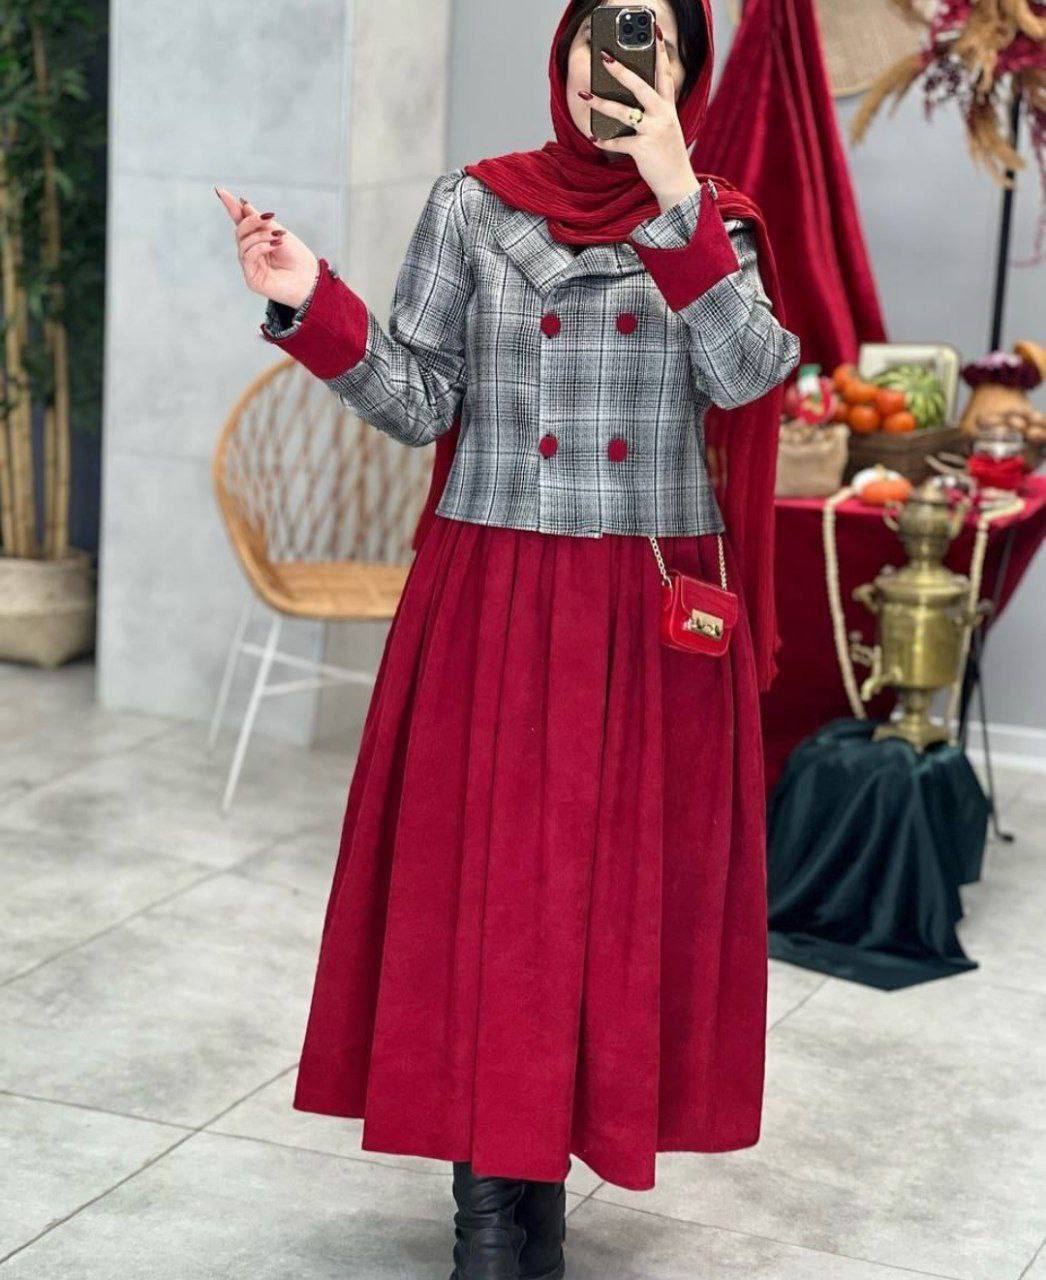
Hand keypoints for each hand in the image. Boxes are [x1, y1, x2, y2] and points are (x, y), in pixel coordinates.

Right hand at [214, 187, 319, 308]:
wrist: (310, 280)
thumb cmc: (298, 258)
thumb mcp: (279, 233)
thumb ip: (261, 221)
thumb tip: (243, 204)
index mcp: (257, 241)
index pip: (240, 222)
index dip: (231, 207)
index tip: (221, 191)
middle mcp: (251, 253)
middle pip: (240, 231)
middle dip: (251, 221)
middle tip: (269, 217)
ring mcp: (250, 266)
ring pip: (243, 243)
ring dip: (261, 236)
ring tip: (279, 236)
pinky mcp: (251, 279)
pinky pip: (248, 256)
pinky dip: (260, 247)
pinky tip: (274, 245)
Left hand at [585, 26, 696, 210]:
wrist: (676, 182)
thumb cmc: (667, 154)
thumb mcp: (666, 128)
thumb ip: (653, 112)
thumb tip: (625, 101)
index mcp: (668, 108)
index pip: (664, 75)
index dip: (660, 54)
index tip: (654, 34)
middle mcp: (662, 116)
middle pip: (641, 87)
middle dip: (621, 71)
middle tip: (605, 58)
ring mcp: (653, 131)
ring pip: (623, 112)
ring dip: (601, 103)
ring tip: (584, 95)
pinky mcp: (642, 148)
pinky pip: (618, 141)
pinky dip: (604, 140)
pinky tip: (594, 137)